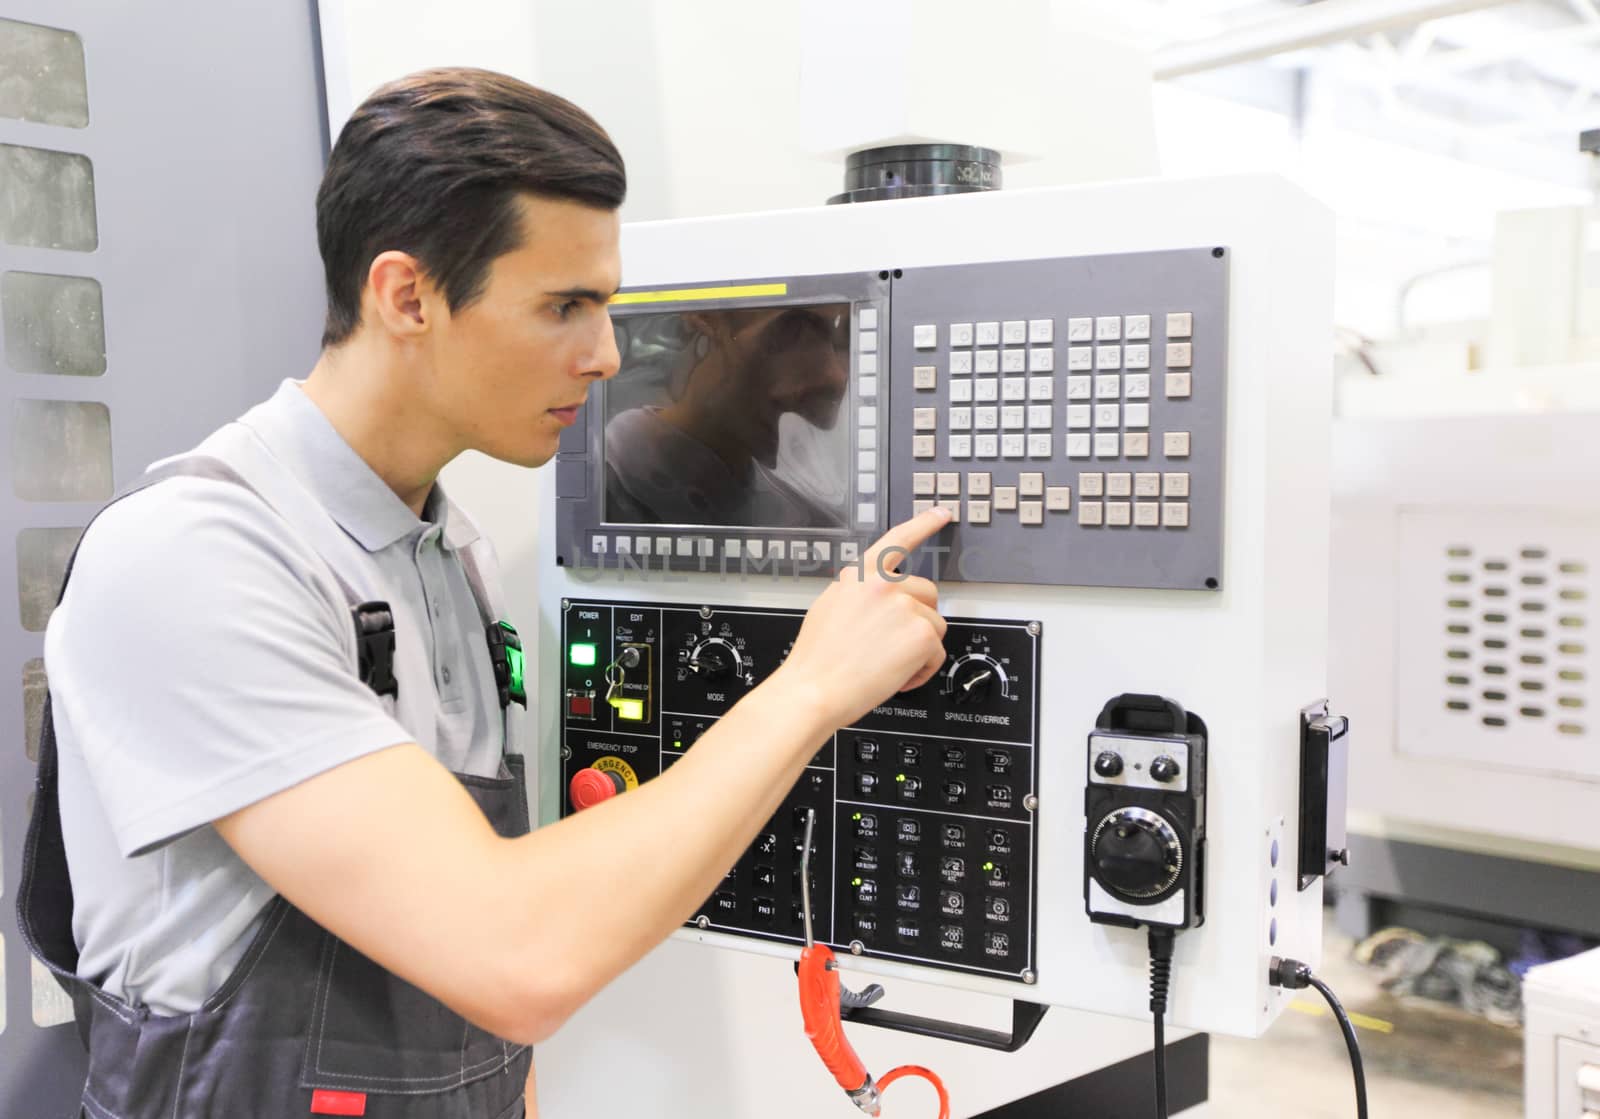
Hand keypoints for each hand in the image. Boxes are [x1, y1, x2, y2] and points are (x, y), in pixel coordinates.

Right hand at [774, 507, 951, 729]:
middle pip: (927, 593)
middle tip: (891, 644)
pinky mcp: (921, 633)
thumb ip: (858, 592)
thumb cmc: (817, 659)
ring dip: (918, 649)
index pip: (897, 539)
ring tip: (887, 664)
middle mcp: (884, 584)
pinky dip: (922, 670)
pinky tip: (896, 676)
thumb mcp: (829, 607)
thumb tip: (878, 596)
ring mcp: (904, 606)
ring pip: (934, 626)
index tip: (942, 513)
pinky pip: (937, 653)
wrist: (813, 689)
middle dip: (918, 619)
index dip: (923, 523)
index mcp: (860, 575)